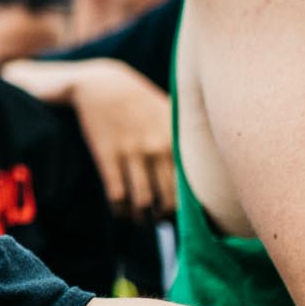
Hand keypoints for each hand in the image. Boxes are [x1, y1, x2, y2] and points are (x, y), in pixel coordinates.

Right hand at [71, 60, 176, 220]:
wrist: (101, 84)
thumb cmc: (139, 100)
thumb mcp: (169, 112)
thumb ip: (186, 136)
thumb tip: (202, 164)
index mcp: (175, 141)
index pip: (188, 187)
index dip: (185, 210)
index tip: (178, 215)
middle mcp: (157, 149)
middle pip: (167, 200)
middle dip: (163, 218)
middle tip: (158, 221)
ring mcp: (131, 153)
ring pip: (142, 201)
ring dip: (141, 218)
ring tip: (140, 219)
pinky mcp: (106, 156)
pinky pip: (116, 194)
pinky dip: (119, 210)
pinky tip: (120, 210)